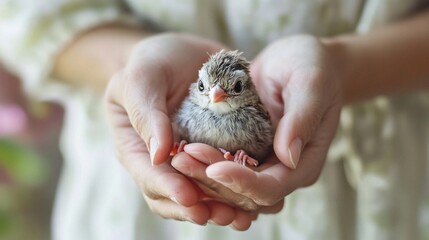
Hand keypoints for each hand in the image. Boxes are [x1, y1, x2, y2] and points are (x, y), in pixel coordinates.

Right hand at [105, 33, 255, 228]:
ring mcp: (191, 159)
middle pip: (177, 196)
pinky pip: (226, 177)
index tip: (191, 198)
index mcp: (138, 148)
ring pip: (203, 194)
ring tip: (246, 215)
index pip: (149, 177)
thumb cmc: (153, 61)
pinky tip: (260, 198)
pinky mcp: (217, 151)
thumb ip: (146, 113)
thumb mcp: (142, 77)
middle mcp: (165, 161)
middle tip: (225, 214)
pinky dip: (240, 190)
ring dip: (224, 206)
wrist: (183, 54)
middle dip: (201, 208)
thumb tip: (158, 155)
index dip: (170, 190)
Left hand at [173, 35, 341, 211]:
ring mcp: (262, 161)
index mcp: (304, 163)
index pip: (271, 188)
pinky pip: (222, 164)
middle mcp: (282, 170)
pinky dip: (203, 161)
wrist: (299, 59)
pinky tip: (182, 148)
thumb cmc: (313, 66)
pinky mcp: (246, 149)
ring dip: (202, 174)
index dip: (242, 183)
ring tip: (177, 155)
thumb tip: (287, 157)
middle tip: (182, 159)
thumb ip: (302, 119)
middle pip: (245, 194)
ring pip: (229, 184)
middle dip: (212, 180)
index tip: (213, 168)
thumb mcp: (311, 83)